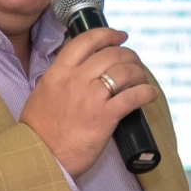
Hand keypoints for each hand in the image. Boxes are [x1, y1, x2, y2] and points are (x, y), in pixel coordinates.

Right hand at [20, 27, 157, 177]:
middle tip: (134, 62)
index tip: (119, 36)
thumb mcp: (42, 93)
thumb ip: (59, 79)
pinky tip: (150, 94)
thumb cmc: (39, 130)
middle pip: (111, 54)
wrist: (40, 156)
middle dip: (128, 55)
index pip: (86, 41)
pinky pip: (133, 97)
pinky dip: (146, 92)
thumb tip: (78, 72)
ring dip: (139, 73)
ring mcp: (91, 98)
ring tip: (142, 80)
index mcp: (58, 72)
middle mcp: (76, 80)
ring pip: (124, 72)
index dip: (107, 34)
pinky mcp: (105, 117)